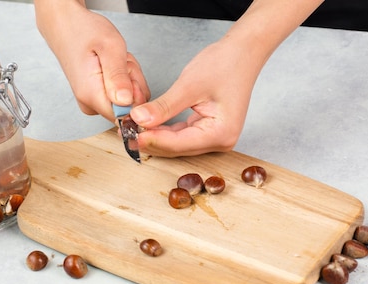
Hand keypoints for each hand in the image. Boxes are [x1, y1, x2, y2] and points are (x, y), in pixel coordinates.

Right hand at [34, 0, 149, 120]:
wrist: (65, 26)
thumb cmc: (84, 31)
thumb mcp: (110, 46)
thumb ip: (118, 76)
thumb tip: (126, 102)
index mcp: (92, 95)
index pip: (127, 114)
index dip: (135, 94)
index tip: (126, 72)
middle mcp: (90, 104)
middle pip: (129, 107)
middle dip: (133, 83)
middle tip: (120, 61)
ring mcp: (91, 102)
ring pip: (127, 100)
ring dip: (128, 78)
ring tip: (114, 61)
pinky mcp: (94, 98)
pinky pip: (120, 95)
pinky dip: (123, 79)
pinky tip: (112, 66)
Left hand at [131, 40, 255, 156]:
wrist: (242, 53)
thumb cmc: (225, 64)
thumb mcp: (189, 85)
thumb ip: (163, 106)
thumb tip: (139, 119)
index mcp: (221, 133)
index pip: (178, 143)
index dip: (152, 139)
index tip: (130, 133)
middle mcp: (221, 141)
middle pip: (177, 148)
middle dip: (151, 139)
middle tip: (125, 131)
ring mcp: (215, 138)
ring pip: (177, 144)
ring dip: (155, 136)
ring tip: (131, 127)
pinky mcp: (208, 131)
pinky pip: (181, 136)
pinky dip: (164, 131)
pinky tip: (147, 124)